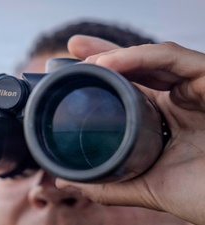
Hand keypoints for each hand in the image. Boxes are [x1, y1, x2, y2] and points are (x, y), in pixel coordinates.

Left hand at [57, 35, 204, 224]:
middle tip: (74, 47)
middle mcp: (179, 98)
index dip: (103, 76)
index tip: (71, 72)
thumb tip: (69, 180)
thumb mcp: (148, 187)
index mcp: (164, 118)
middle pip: (137, 66)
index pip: (130, 87)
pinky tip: (108, 63)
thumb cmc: (202, 194)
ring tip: (87, 60)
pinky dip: (140, 57)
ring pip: (151, 57)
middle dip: (105, 53)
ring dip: (116, 54)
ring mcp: (194, 86)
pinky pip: (173, 58)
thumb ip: (111, 184)